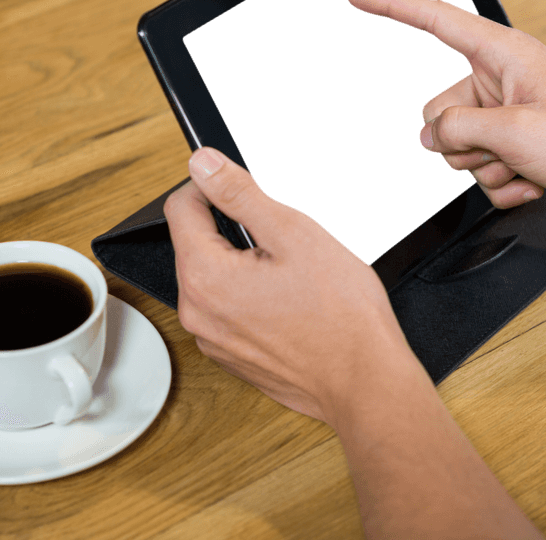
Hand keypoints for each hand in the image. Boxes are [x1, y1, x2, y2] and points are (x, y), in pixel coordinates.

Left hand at [163, 147, 544, 538]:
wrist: (365, 382)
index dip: (212, 187)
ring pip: (212, 276)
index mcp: (204, 276)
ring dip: (241, 263)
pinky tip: (287, 301)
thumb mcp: (292, 232)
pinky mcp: (230, 355)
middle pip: (195, 243)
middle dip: (231, 229)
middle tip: (281, 240)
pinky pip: (226, 309)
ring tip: (289, 275)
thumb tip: (202, 164)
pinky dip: (248, 296)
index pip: (180, 207)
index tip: (242, 190)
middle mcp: (196, 312)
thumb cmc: (341, 315)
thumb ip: (238, 192)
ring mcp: (211, 339)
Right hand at [346, 0, 545, 221]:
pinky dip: (500, 181)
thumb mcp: (510, 133)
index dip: (389, 6)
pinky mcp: (517, 140)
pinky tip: (531, 182)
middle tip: (499, 149)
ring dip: (483, 167)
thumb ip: (455, 128)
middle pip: (438, 108)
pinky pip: (481, 166)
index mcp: (502, 54)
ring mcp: (509, 111)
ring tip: (525, 166)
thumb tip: (430, 135)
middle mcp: (502, 77)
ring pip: (457, 144)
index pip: (433, 19)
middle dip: (458, 141)